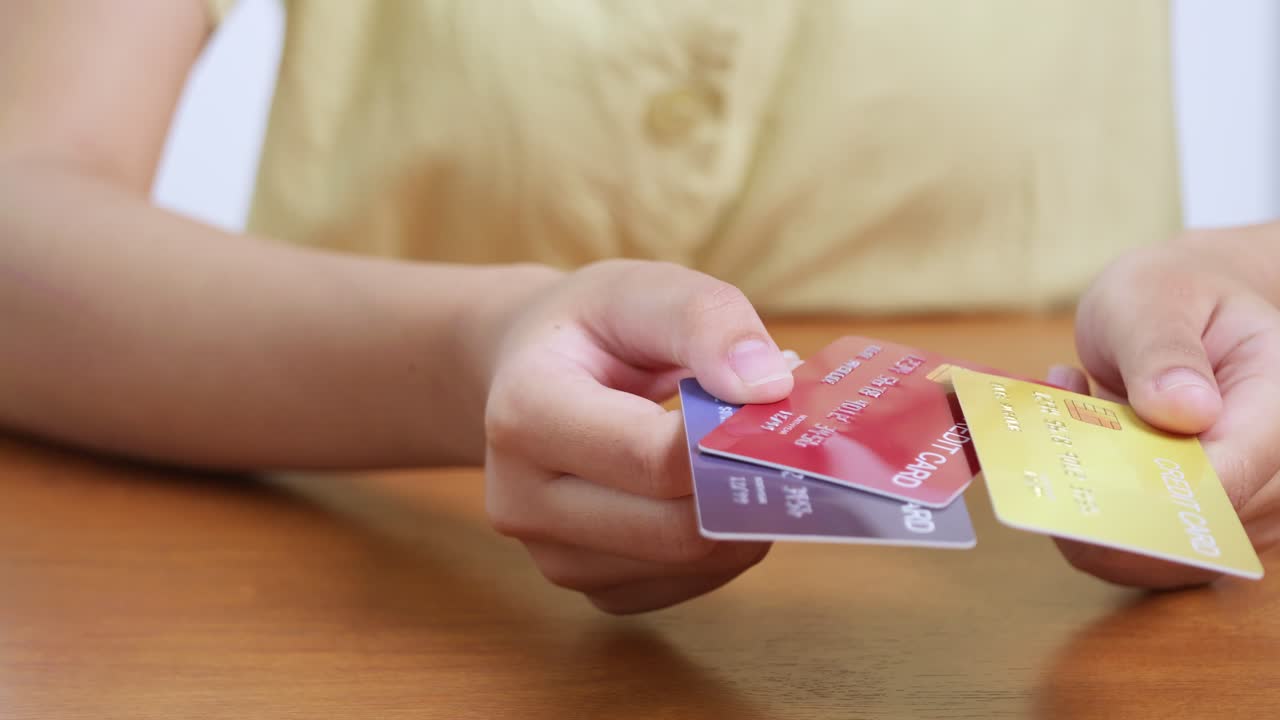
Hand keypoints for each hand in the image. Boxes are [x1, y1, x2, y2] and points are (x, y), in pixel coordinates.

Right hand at [482, 260, 793, 613]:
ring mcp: (553, 556)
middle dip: (749, 484)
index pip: (651, 457)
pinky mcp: (592, 587)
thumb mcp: (640, 289)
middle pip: (675, 528)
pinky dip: (725, 543)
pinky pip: (687, 584)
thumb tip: (768, 386)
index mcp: (525, 414)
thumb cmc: (592, 328)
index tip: (778, 401)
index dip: (728, 439)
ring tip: (745, 450)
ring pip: (691, 564)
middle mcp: (522, 500)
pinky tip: (717, 489)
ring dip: (745, 515)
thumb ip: (704, 320)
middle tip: (787, 435)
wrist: (531, 371)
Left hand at [1066, 235, 1279, 587]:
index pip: (1225, 479)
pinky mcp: (1198, 520)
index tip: (1079, 491)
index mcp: (1278, 405)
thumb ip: (1163, 350)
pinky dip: (1091, 509)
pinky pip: (1138, 546)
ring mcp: (1241, 502)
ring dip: (1092, 509)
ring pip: (1159, 555)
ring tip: (1064, 427)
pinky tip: (1074, 444)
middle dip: (1107, 509)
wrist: (1183, 307)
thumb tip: (1184, 411)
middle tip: (1047, 454)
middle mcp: (1273, 467)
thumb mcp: (1154, 299)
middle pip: (1191, 533)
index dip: (1150, 501)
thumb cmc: (1173, 296)